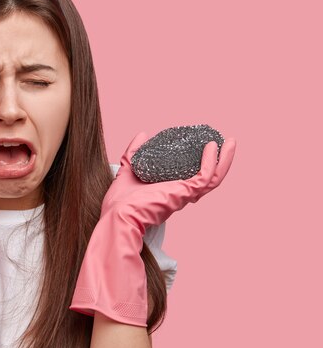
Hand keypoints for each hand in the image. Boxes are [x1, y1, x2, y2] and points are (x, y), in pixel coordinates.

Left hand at [105, 131, 236, 228]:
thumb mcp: (128, 169)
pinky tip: (212, 146)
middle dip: (220, 161)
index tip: (205, 145)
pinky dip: (211, 162)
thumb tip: (143, 133)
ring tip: (231, 142)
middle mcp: (180, 194)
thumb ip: (134, 152)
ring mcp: (183, 195)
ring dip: (225, 160)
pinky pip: (205, 177)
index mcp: (169, 190)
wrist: (116, 214)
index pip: (191, 178)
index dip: (202, 163)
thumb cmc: (120, 201)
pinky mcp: (183, 194)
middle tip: (225, 142)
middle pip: (208, 178)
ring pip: (213, 178)